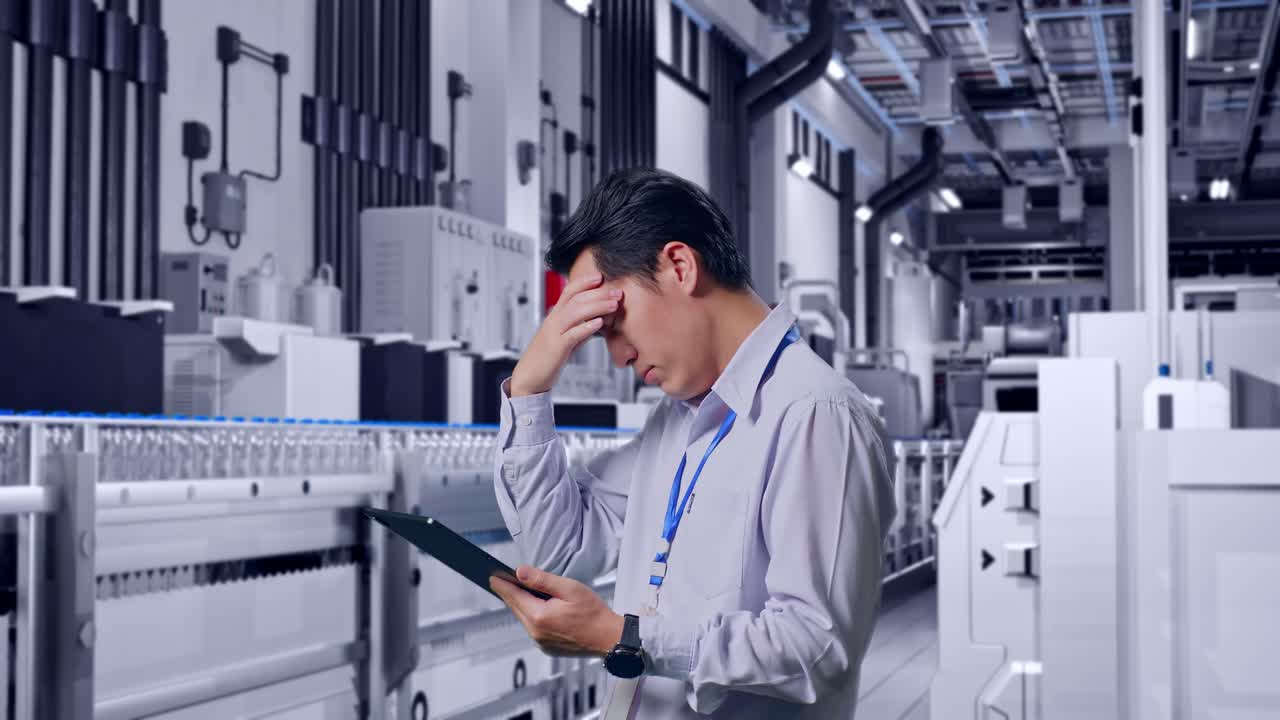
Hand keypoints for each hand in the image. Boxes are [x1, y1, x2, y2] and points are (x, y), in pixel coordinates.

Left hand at [490, 565, 624, 656]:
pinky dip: (532, 617)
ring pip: (524, 618)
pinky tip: (539, 608)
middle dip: (510, 594)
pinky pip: (533, 628)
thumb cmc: (593, 612)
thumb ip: (541, 580)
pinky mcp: (546, 648)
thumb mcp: (568, 588)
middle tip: (502, 581)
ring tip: (522, 591)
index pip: (514, 596)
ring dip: (523, 605)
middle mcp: (536, 632)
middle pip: (516, 608)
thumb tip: (519, 572)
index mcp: (539, 616)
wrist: (608, 638)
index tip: (492, 577)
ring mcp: (540, 642)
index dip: (502, 585)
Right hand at [509, 273, 621, 396]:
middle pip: (576, 299)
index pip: (569, 291)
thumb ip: (579, 328)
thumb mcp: (566, 339)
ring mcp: (554, 333)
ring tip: (614, 305)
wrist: (529, 377)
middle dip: (599, 293)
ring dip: (597, 306)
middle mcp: (553, 320)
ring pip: (576, 312)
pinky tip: (600, 323)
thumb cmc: (548, 358)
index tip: (601, 277)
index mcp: (555, 316)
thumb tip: (597, 321)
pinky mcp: (556, 347)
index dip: (584, 281)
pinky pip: (572, 334)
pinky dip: (587, 327)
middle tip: (618, 292)